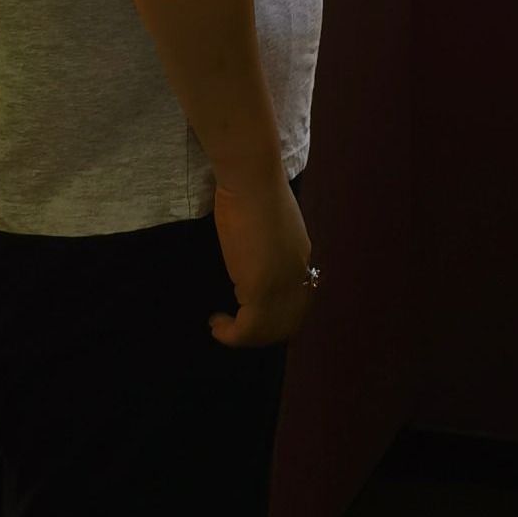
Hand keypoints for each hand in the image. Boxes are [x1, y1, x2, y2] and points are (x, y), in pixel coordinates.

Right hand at [208, 162, 313, 348]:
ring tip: (222, 325)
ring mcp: (282, 284)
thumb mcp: (268, 223)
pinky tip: (216, 323)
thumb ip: (268, 245)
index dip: (276, 316)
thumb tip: (254, 257)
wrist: (251, 180)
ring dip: (244, 336)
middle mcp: (297, 275)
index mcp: (301, 257)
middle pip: (287, 323)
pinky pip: (249, 329)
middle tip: (234, 327)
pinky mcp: (261, 289)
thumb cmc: (253, 190)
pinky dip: (231, 334)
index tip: (249, 314)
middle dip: (260, 333)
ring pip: (269, 331)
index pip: (298, 302)